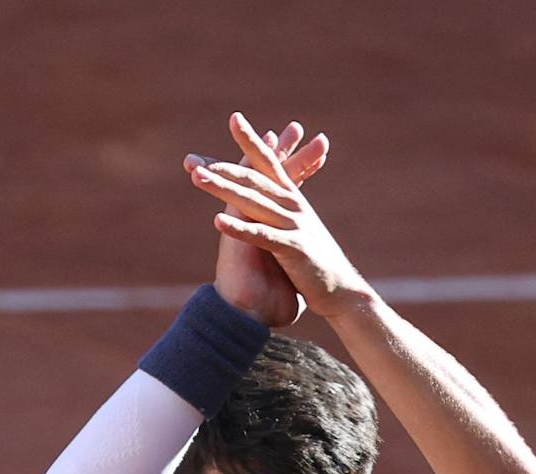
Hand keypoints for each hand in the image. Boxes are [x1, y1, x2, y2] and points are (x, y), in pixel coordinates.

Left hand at [188, 112, 368, 321]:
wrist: (343, 291)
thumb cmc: (318, 264)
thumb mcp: (301, 230)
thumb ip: (286, 212)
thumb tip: (275, 197)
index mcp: (294, 199)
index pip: (270, 163)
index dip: (252, 141)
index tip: (234, 119)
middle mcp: (293, 206)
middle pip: (253, 179)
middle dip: (221, 168)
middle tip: (191, 160)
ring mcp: (294, 226)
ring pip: (253, 202)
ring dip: (223, 189)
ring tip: (197, 178)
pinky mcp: (294, 249)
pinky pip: (262, 235)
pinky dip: (240, 228)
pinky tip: (218, 221)